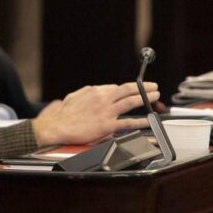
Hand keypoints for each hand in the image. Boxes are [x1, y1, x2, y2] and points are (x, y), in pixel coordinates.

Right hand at [31, 82, 158, 146]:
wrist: (57, 126)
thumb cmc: (63, 114)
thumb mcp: (74, 96)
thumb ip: (87, 93)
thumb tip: (96, 91)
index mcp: (94, 91)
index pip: (115, 87)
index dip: (126, 89)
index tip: (132, 89)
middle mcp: (103, 98)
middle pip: (127, 90)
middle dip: (142, 87)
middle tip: (153, 86)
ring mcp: (106, 112)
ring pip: (131, 102)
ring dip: (146, 98)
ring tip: (155, 96)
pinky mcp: (107, 125)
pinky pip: (128, 122)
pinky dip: (140, 121)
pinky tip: (149, 120)